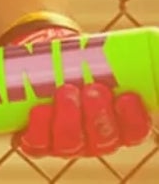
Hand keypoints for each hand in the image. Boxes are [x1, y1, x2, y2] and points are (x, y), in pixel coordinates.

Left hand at [3, 20, 153, 157]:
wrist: (44, 61)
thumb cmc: (83, 62)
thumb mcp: (108, 60)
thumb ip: (125, 57)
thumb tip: (155, 39)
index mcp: (120, 126)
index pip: (134, 131)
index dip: (133, 119)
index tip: (128, 96)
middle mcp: (95, 140)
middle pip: (102, 140)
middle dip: (98, 115)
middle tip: (93, 88)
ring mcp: (65, 144)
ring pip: (70, 143)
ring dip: (69, 118)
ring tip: (65, 90)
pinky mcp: (36, 141)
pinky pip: (37, 144)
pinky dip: (38, 128)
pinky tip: (40, 110)